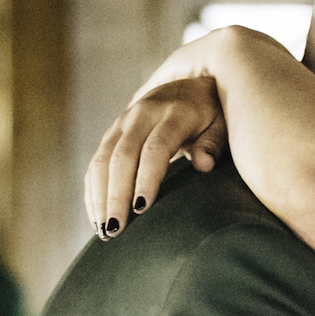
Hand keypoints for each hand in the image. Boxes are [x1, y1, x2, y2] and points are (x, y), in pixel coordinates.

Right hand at [85, 75, 227, 237]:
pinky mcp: (112, 133)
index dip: (147, 178)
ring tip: (103, 230)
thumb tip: (204, 165)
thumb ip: (213, 144)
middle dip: (117, 194)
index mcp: (173, 113)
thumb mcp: (222, 124)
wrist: (190, 85)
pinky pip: (96, 162)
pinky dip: (93, 190)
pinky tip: (96, 216)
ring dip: (100, 195)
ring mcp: (123, 122)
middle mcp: (142, 114)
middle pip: (123, 156)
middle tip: (116, 229)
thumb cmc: (212, 114)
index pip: (156, 148)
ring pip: (102, 159)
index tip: (141, 209)